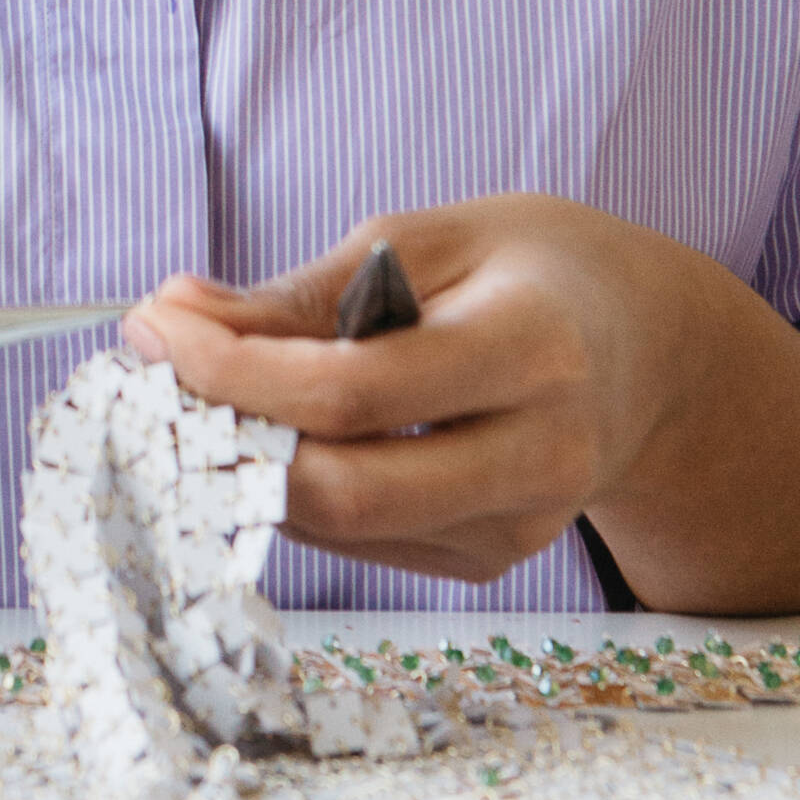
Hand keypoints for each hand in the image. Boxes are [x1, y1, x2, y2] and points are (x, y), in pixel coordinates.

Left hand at [126, 197, 684, 585]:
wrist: (647, 349)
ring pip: (341, 528)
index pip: (355, 390)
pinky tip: (263, 429)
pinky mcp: (489, 561)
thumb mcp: (429, 238)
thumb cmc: (530, 272)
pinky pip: (360, 539)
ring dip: (239, 464)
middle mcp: (539, 457)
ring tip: (190, 388)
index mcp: (532, 349)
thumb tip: (176, 318)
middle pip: (345, 492)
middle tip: (151, 371)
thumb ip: (304, 292)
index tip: (152, 323)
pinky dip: (289, 487)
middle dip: (224, 438)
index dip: (235, 370)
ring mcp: (519, 528)